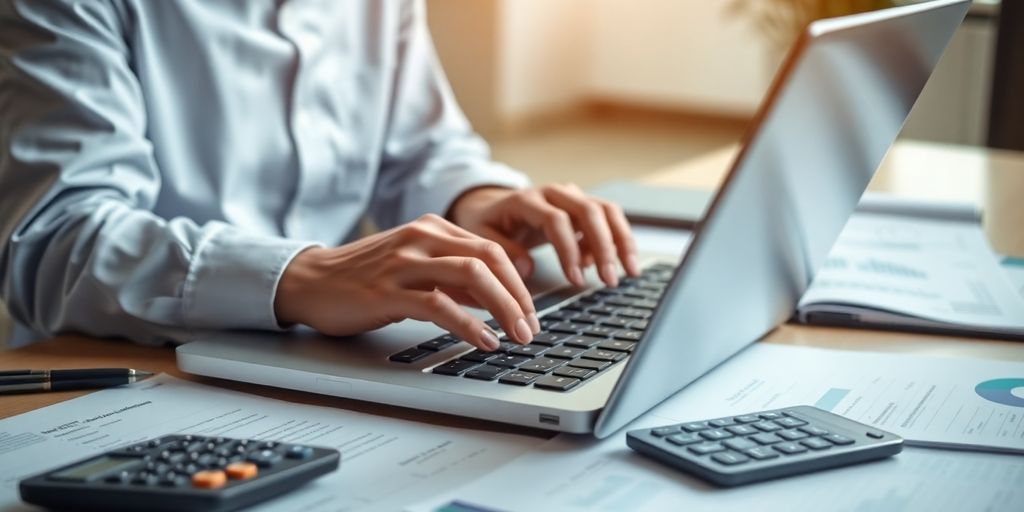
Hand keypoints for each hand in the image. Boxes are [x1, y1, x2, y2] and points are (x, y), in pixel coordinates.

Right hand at [273, 214, 540, 349]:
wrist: (310, 281)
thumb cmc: (364, 277)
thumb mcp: (416, 267)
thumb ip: (454, 278)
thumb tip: (497, 298)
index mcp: (433, 228)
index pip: (493, 249)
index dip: (520, 282)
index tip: (530, 312)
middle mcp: (422, 238)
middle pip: (491, 259)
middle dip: (520, 296)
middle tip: (532, 327)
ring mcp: (405, 263)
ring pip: (472, 276)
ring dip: (504, 308)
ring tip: (517, 335)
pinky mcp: (388, 292)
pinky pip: (440, 305)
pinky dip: (470, 325)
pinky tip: (484, 340)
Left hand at [449, 184, 639, 287]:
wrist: (491, 204)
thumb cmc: (487, 223)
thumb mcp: (483, 237)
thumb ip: (504, 251)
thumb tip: (527, 268)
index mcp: (527, 200)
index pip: (556, 220)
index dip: (568, 251)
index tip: (575, 280)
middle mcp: (554, 193)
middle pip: (589, 211)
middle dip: (604, 247)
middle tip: (610, 279)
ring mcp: (572, 196)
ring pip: (606, 211)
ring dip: (622, 241)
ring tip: (631, 271)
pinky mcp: (582, 206)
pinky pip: (608, 218)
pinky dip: (618, 239)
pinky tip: (616, 265)